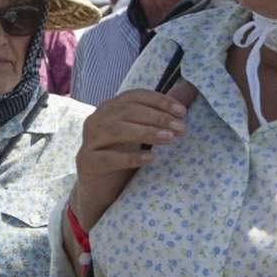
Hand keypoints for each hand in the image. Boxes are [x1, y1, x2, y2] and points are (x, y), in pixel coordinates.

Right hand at [70, 81, 198, 230]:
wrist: (97, 187)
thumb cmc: (121, 156)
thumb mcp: (141, 133)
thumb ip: (159, 113)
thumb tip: (187, 90)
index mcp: (109, 108)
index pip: (134, 96)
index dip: (159, 101)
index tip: (181, 111)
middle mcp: (96, 120)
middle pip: (126, 111)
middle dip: (157, 117)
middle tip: (180, 128)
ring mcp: (89, 141)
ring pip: (116, 130)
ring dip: (146, 133)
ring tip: (169, 139)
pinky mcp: (88, 162)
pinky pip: (109, 158)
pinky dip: (131, 157)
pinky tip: (150, 158)